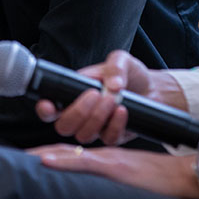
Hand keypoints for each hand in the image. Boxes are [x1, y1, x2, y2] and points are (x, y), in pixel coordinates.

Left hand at [28, 145, 198, 198]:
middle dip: (36, 156)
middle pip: (61, 152)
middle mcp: (101, 156)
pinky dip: (64, 161)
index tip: (25, 163)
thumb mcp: (128, 180)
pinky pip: (85, 162)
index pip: (68, 157)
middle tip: (12, 160)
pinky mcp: (116, 167)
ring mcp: (107, 160)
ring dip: (42, 156)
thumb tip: (91, 195)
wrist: (184, 176)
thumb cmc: (160, 181)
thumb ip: (109, 181)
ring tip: (20, 159)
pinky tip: (46, 161)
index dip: (45, 157)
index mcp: (103, 160)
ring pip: (68, 154)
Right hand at [35, 50, 185, 145]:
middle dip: (78, 112)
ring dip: (97, 117)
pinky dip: (115, 125)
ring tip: (112, 98)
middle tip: (95, 94)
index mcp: (72, 95)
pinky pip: (107, 139)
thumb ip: (114, 67)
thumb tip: (112, 85)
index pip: (50, 109)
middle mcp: (81, 115)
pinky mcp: (112, 137)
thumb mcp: (121, 59)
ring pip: (84, 136)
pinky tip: (122, 110)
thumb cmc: (130, 73)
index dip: (45, 111)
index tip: (49, 105)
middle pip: (63, 127)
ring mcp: (95, 129)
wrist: (153, 88)